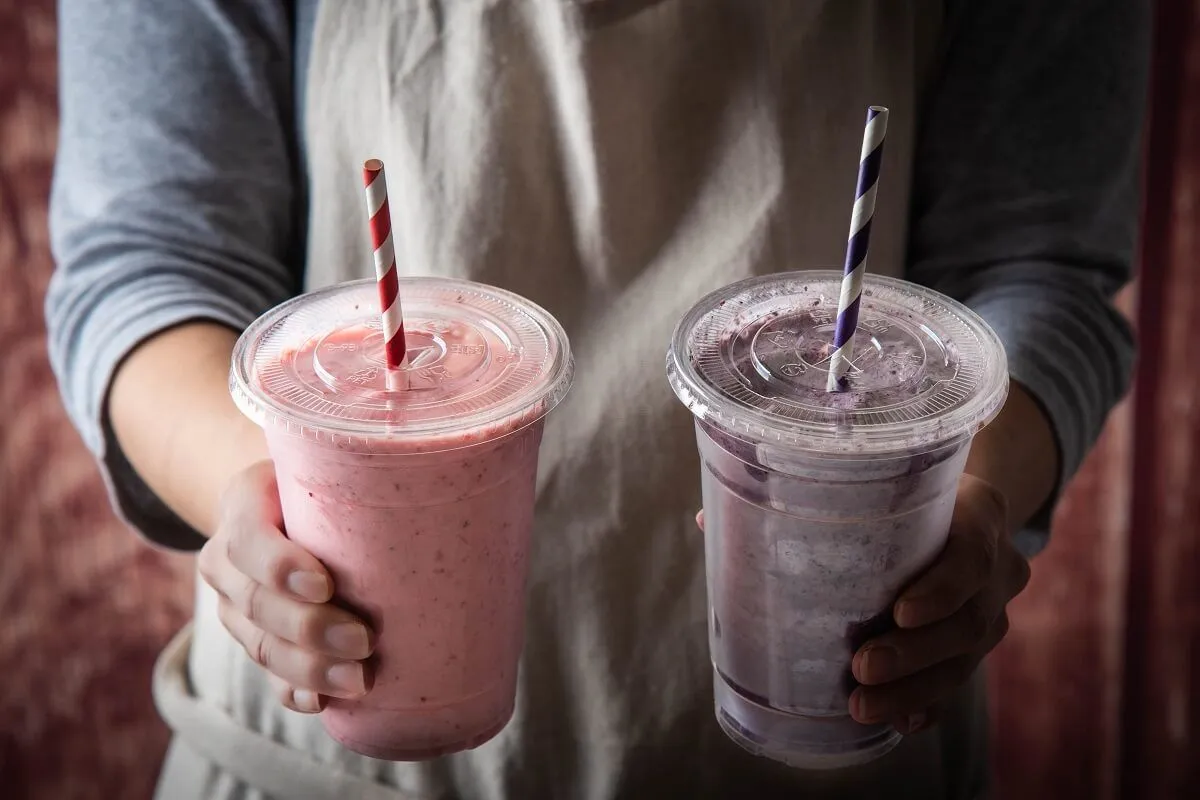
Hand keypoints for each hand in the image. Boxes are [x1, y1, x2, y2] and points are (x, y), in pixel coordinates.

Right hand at [198, 461, 374, 713]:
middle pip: (257, 604)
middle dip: (310, 629)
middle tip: (364, 639)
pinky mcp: (254, 639)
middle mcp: (228, 560)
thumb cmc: (324, 481)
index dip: (280, 566)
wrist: (281, 506)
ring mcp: (236, 607)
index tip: (326, 584)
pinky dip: (295, 691)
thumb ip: (367, 470)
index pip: (247, 538)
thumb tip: (457, 481)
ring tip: (360, 679)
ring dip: (309, 669)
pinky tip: (322, 701)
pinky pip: (267, 675)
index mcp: (243, 503)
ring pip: (261, 646)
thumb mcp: (329, 462)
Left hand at [849, 474, 1030, 733]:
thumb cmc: (900, 490)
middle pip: (969, 617)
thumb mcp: (884, 476)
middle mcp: (1000, 563)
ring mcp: (996, 607)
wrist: (957, 507)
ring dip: (913, 688)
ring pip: (965, 657)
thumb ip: (831, 491)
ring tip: (862, 705)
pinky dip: (928, 703)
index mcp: (979, 510)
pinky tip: (900, 722)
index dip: (941, 589)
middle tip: (863, 669)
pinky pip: (960, 678)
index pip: (971, 552)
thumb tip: (727, 519)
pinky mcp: (981, 641)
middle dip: (914, 652)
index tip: (900, 613)